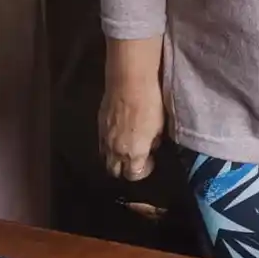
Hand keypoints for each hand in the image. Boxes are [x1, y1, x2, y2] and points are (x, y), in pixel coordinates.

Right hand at [99, 37, 164, 180]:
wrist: (129, 82)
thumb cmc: (150, 103)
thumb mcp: (160, 126)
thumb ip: (153, 142)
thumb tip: (151, 146)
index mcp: (134, 153)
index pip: (134, 175)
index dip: (144, 171)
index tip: (151, 161)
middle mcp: (115, 151)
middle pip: (115, 171)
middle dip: (124, 169)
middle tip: (136, 158)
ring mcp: (104, 139)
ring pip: (105, 159)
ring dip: (114, 158)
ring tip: (125, 148)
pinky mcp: (98, 126)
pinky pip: (101, 144)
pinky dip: (108, 145)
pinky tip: (117, 136)